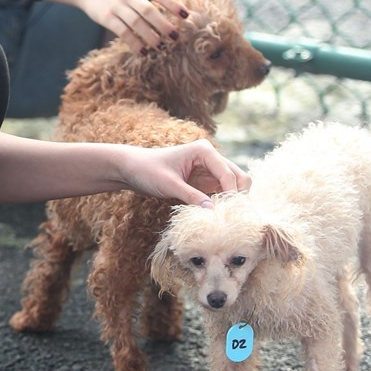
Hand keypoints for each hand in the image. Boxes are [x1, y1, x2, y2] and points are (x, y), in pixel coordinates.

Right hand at [78, 0, 188, 54]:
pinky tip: (143, 52)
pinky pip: (123, 32)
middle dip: (164, 25)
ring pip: (137, 23)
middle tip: (175, 38)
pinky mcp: (107, 17)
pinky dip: (134, 43)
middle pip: (149, 11)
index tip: (186, 16)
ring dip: (150, 37)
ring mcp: (117, 6)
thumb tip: (177, 12)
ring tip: (161, 47)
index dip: (173, 5)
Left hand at [120, 140, 250, 207]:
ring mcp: (209, 170)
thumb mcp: (169, 185)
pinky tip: (214, 216)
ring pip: (233, 186)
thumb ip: (191, 196)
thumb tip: (212, 212)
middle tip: (227, 217)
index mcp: (205, 151)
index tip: (227, 214)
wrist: (132, 169)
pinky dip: (221, 204)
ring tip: (221, 218)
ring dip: (230, 201)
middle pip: (239, 178)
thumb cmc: (147, 171)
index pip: (229, 174)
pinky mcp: (205, 181)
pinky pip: (221, 193)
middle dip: (237, 196)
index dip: (231, 194)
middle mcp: (211, 158)